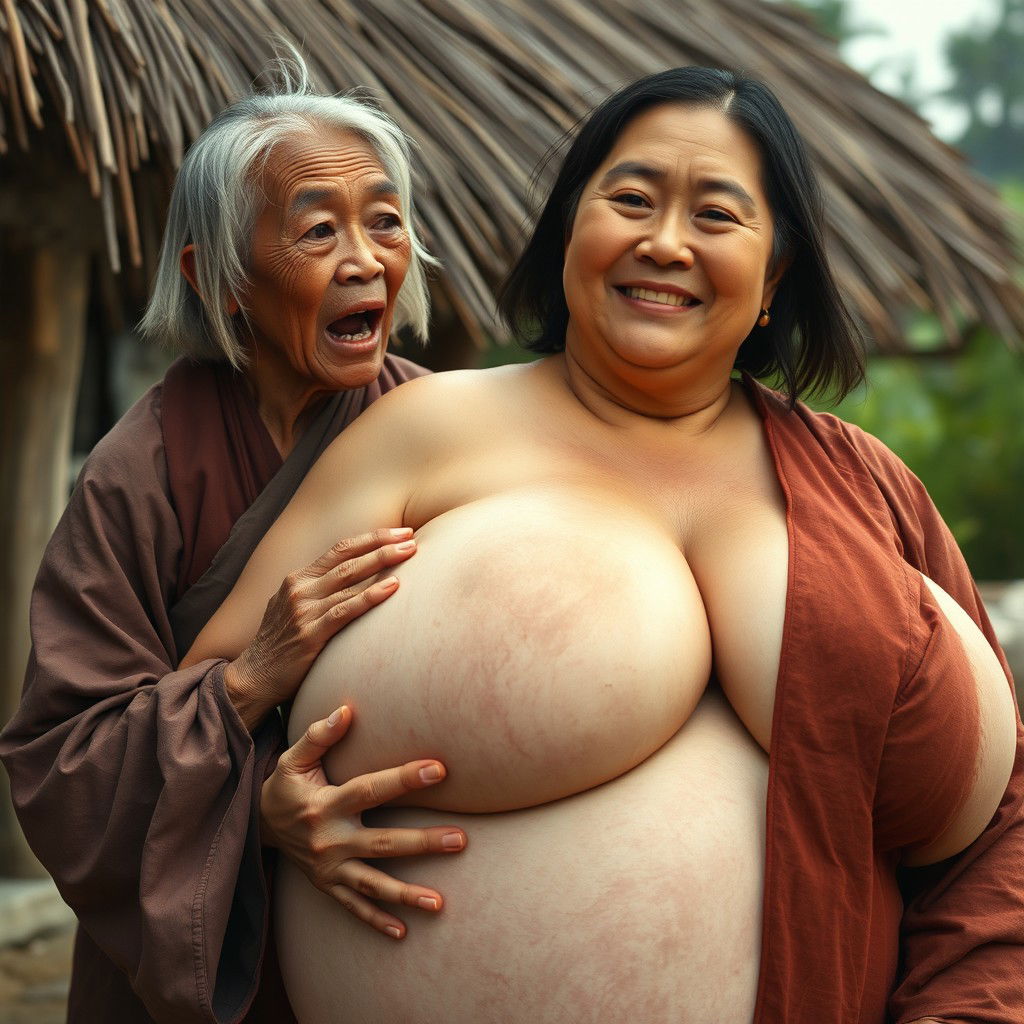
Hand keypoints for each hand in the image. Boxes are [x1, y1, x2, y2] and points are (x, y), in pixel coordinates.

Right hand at [225, 528, 415, 727]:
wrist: (254, 678)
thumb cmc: (282, 643)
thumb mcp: (295, 607)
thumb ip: (320, 590)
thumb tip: (356, 576)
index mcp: (298, 579)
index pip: (340, 549)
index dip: (371, 537)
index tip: (399, 532)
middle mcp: (300, 589)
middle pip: (348, 559)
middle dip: (382, 545)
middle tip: (411, 538)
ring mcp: (303, 611)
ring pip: (349, 580)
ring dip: (382, 564)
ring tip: (409, 554)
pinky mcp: (310, 635)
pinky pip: (345, 611)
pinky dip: (371, 596)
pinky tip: (393, 587)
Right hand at [260, 705, 466, 938]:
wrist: (256, 825)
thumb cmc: (285, 785)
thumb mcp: (293, 759)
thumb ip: (319, 735)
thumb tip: (346, 710)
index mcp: (326, 804)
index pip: (371, 790)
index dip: (405, 778)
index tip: (439, 769)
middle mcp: (329, 841)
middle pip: (383, 844)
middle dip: (423, 843)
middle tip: (461, 839)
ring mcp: (329, 869)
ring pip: (374, 885)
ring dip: (407, 895)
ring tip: (440, 903)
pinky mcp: (327, 886)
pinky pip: (354, 908)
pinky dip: (376, 922)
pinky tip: (403, 932)